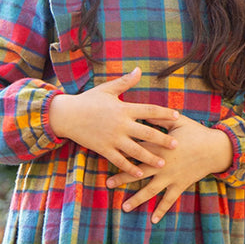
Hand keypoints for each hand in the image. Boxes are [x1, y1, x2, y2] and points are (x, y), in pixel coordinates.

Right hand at [48, 68, 179, 177]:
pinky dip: (129, 167)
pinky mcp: (103, 148)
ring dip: (150, 157)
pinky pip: (119, 160)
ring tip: (162, 164)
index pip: (149, 110)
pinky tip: (139, 174)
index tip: (177, 117)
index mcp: (123, 108)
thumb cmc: (88, 101)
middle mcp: (121, 124)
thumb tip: (139, 70)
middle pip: (146, 132)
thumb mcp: (107, 89)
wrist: (67, 115)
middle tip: (176, 145)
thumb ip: (125, 82)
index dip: (164, 113)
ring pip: (135, 150)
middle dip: (162, 139)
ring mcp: (112, 138)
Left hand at [106, 114, 233, 222]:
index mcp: (160, 147)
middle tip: (108, 184)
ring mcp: (171, 177)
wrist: (216, 149)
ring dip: (137, 199)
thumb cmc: (196, 132)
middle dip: (122, 178)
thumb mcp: (178, 121)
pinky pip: (169, 200)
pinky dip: (161, 210)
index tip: (108, 154)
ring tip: (124, 207)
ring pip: (150, 190)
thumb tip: (142, 112)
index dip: (122, 152)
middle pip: (138, 172)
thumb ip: (159, 117)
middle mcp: (163, 164)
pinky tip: (152, 220)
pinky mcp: (180, 185)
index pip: (137, 150)